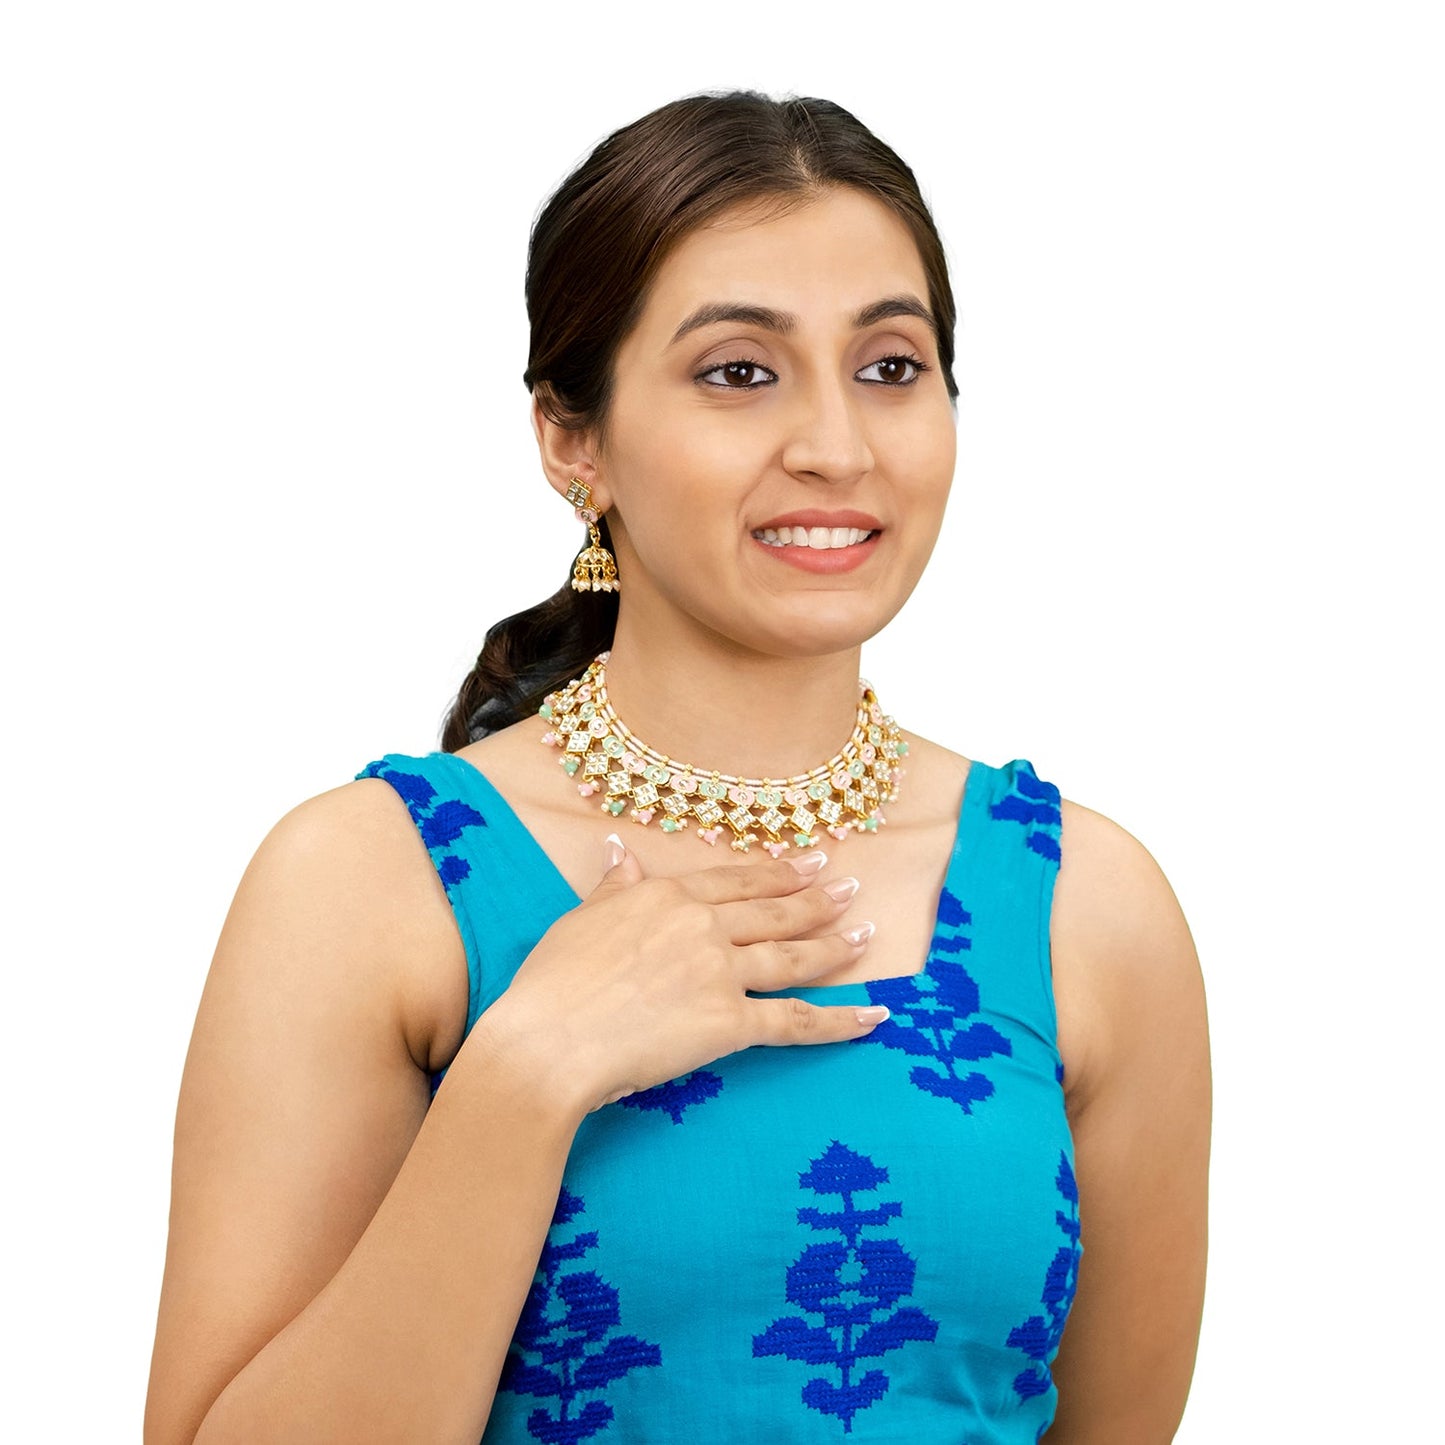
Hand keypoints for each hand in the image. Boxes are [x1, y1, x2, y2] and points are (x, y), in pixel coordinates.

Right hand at [480, 834, 886, 1116]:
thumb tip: (619, 850)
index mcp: (668, 897)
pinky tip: (875, 1016)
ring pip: (793, 957)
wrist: (550, 1041)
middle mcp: (704, 927)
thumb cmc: (553, 983)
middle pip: (774, 912)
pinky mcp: (731, 1025)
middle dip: (817, 899)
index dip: (776, 872)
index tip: (807, 861)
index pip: (736, 881)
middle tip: (851, 888)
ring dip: (835, 946)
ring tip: (866, 933)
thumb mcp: (581, 919)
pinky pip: (797, 1022)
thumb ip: (613, 887)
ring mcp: (722, 974)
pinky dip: (842, 1020)